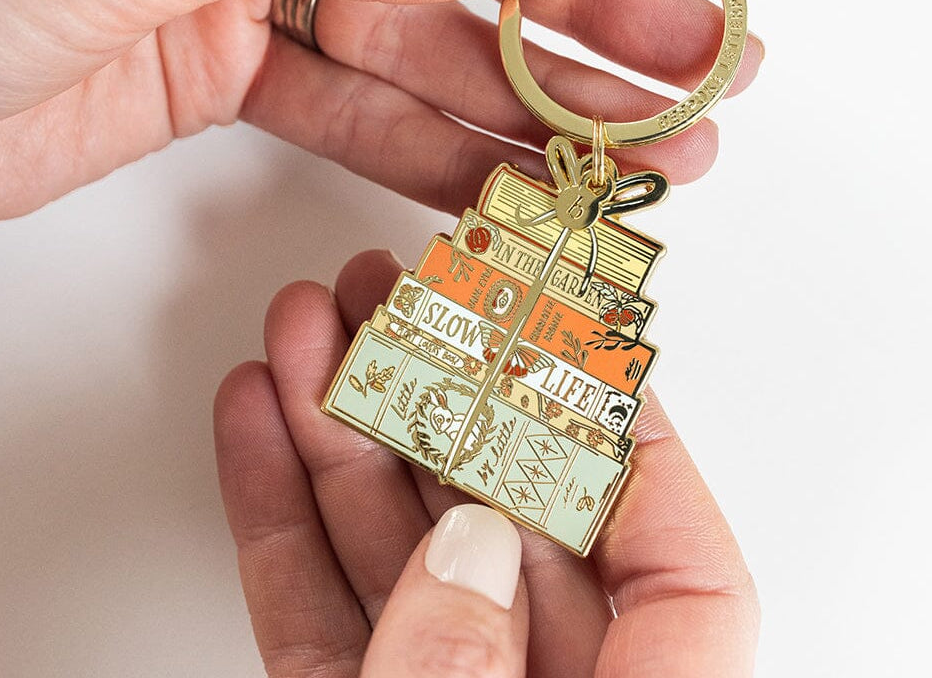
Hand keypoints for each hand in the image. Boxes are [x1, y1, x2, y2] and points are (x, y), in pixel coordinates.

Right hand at [214, 250, 758, 676]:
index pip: (676, 561)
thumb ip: (468, 666)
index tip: (574, 337)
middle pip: (506, 519)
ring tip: (304, 323)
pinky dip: (275, 516)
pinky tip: (255, 418)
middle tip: (397, 291)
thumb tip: (468, 546)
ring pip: (393, 547)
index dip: (634, 438)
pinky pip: (311, 608)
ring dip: (339, 425)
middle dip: (439, 390)